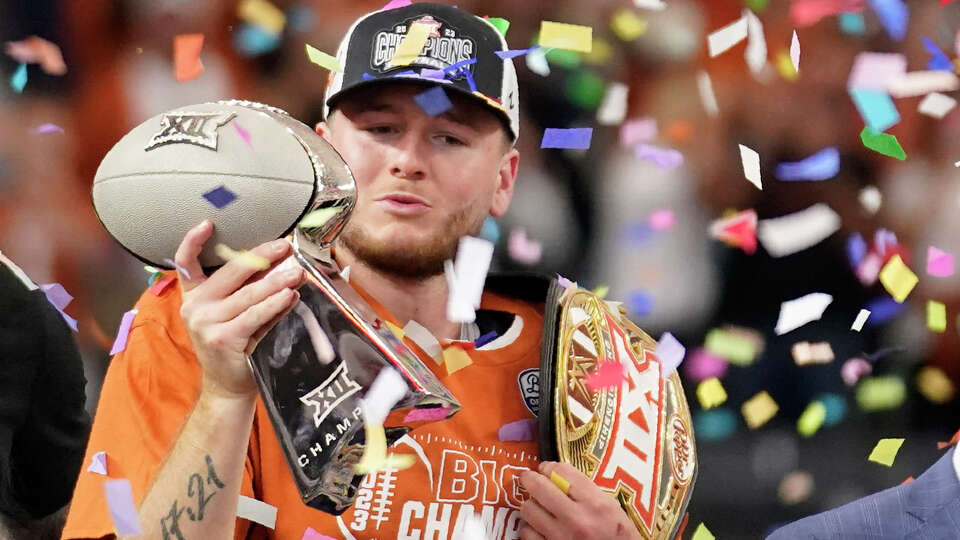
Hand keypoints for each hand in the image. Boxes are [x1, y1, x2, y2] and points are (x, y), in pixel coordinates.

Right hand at [175, 220, 305, 398]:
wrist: (227, 386)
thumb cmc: (234, 345)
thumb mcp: (230, 314)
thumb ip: (243, 290)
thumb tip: (278, 264)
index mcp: (193, 296)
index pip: (185, 263)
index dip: (193, 241)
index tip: (208, 223)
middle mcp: (195, 307)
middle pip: (231, 271)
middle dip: (262, 256)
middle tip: (285, 246)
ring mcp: (207, 323)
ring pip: (249, 294)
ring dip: (277, 280)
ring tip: (297, 272)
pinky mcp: (223, 338)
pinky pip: (256, 315)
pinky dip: (275, 304)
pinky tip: (290, 295)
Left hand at [519, 461, 639, 539]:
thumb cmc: (618, 538)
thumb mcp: (612, 509)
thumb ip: (588, 491)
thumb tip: (559, 476)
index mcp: (596, 505)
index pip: (563, 473)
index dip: (550, 467)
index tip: (546, 468)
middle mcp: (577, 520)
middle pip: (539, 487)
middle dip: (531, 479)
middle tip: (529, 479)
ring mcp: (561, 538)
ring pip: (529, 509)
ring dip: (531, 506)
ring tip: (538, 507)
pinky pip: (527, 533)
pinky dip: (530, 529)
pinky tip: (539, 528)